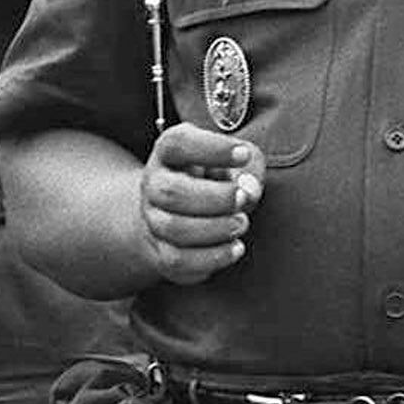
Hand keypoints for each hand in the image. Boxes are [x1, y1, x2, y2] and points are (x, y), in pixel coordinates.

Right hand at [136, 124, 262, 283]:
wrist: (177, 213)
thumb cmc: (212, 181)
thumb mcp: (232, 164)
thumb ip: (248, 169)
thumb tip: (249, 189)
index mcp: (169, 153)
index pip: (177, 144)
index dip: (211, 148)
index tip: (243, 154)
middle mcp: (155, 185)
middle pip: (171, 192)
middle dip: (215, 198)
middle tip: (242, 198)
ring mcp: (153, 220)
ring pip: (175, 229)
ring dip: (215, 228)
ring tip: (241, 223)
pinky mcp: (161, 252)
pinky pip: (179, 260)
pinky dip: (212, 257)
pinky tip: (235, 248)